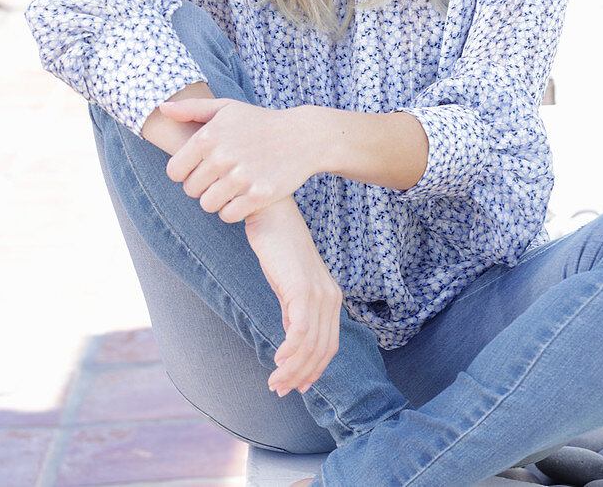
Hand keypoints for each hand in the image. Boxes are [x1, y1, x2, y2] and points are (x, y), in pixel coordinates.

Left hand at [162, 98, 321, 220]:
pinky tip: (243, 196)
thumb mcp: (227, 108)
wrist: (303, 137)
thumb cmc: (260, 122)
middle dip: (202, 186)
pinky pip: (228, 215)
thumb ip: (192, 109)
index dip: (184, 172)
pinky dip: (233, 210)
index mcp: (208, 136)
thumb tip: (161, 108)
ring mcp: (241, 177)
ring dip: (216, 200)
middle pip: (191, 190)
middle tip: (220, 177)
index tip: (200, 168)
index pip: (174, 171)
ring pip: (208, 205)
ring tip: (230, 187)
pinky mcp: (258, 195)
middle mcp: (222, 157)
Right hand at [245, 196, 341, 396]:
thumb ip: (293, 309)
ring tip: (275, 382)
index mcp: (330, 297)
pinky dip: (290, 351)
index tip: (296, 387)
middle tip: (279, 389)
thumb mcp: (288, 283)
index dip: (314, 369)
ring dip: (292, 369)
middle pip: (322, 350)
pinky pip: (300, 330)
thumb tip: (291, 336)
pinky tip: (276, 360)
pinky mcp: (302, 289)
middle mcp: (331, 297)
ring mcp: (319, 293)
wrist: (271, 212)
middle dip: (302, 375)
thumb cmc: (276, 245)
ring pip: (311, 345)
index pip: (329, 345)